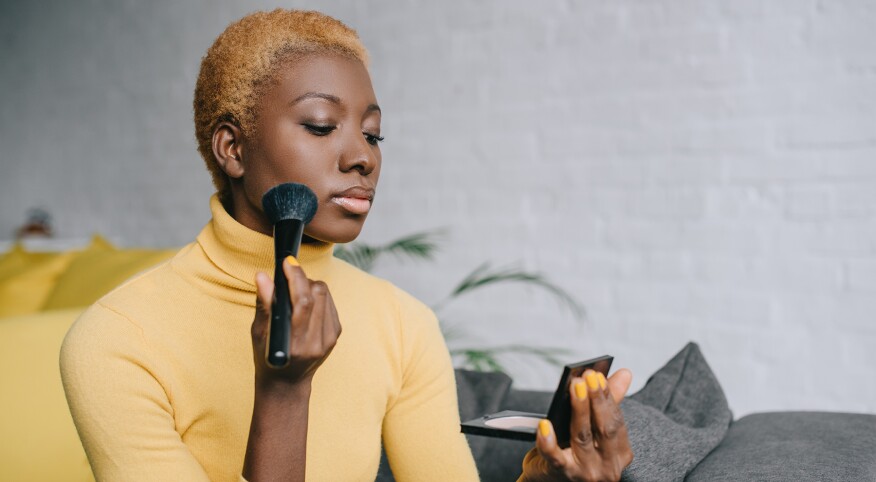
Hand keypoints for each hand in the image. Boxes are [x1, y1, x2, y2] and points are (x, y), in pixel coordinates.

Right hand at [251, 257, 341, 388]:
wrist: (288, 382)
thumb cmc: (268, 357)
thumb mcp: (259, 333)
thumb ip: (264, 304)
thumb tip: (262, 276)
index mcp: (295, 344)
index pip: (302, 302)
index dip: (296, 277)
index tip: (287, 262)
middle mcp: (317, 342)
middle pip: (317, 294)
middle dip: (302, 278)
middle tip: (288, 274)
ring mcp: (330, 338)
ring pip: (325, 295)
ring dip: (309, 285)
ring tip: (294, 291)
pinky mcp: (336, 334)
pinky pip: (330, 303)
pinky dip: (317, 296)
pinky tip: (304, 302)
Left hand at [520, 369, 633, 481]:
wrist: (547, 481)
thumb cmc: (572, 452)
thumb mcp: (592, 428)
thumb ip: (608, 402)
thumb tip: (624, 374)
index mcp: (620, 453)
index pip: (617, 422)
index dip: (608, 397)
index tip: (598, 375)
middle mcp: (608, 466)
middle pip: (604, 429)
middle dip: (596, 400)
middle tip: (588, 377)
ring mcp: (586, 473)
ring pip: (582, 438)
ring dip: (579, 410)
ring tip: (574, 388)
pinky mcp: (562, 476)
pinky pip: (555, 458)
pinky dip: (549, 441)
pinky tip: (545, 425)